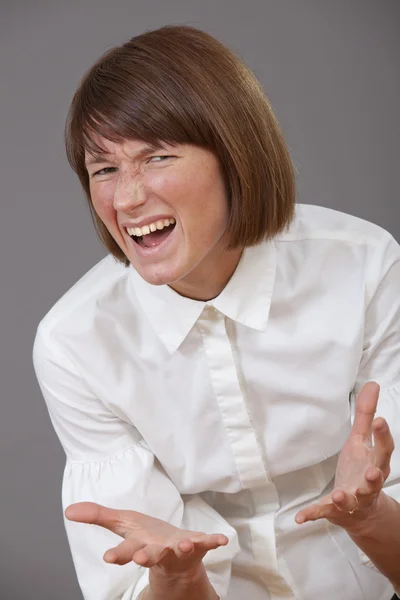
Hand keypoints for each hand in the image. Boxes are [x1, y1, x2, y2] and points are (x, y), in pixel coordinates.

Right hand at [65, 502, 227, 575]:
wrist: (176, 558)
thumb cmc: (147, 539)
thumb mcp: (122, 524)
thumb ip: (98, 516)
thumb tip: (69, 510)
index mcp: (139, 546)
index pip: (126, 550)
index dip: (119, 553)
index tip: (109, 558)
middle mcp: (159, 551)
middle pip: (151, 554)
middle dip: (146, 556)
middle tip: (141, 557)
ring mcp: (179, 550)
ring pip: (179, 551)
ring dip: (181, 548)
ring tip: (184, 545)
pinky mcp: (198, 546)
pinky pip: (207, 544)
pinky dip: (213, 541)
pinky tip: (222, 540)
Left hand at [295, 382, 394, 530]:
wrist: (361, 511)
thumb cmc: (361, 469)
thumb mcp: (362, 440)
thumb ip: (365, 414)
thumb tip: (372, 384)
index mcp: (375, 462)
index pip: (384, 448)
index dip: (382, 434)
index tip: (380, 420)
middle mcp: (368, 483)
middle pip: (375, 479)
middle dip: (375, 476)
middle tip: (374, 471)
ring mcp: (353, 499)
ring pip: (352, 499)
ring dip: (345, 497)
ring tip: (338, 494)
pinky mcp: (336, 510)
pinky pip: (325, 513)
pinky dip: (313, 514)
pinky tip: (300, 517)